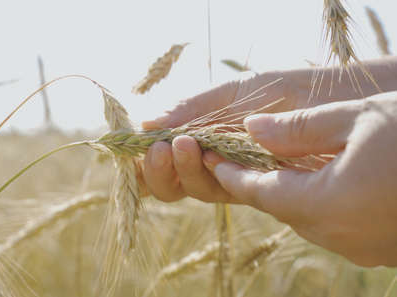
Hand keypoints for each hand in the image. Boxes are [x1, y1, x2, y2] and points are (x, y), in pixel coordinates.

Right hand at [141, 71, 294, 202]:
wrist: (332, 100)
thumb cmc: (280, 91)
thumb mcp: (231, 92)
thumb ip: (193, 108)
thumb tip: (146, 123)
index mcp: (204, 140)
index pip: (165, 158)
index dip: (147, 158)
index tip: (138, 145)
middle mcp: (216, 163)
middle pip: (174, 182)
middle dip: (160, 170)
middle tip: (159, 150)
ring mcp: (237, 179)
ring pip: (197, 189)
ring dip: (183, 171)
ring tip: (182, 145)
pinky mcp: (260, 191)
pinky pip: (227, 191)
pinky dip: (212, 177)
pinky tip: (206, 157)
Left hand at [206, 92, 396, 266]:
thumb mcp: (358, 119)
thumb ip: (298, 128)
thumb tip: (251, 128)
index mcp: (325, 205)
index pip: (258, 192)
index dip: (229, 174)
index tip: (209, 157)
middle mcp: (339, 236)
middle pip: (278, 208)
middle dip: (253, 182)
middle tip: (233, 157)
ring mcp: (361, 247)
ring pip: (304, 218)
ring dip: (285, 193)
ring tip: (273, 165)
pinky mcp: (379, 249)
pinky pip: (331, 226)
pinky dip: (315, 204)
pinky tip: (319, 183)